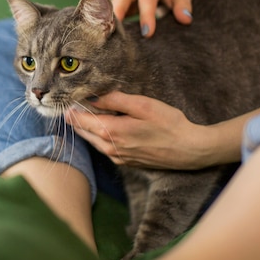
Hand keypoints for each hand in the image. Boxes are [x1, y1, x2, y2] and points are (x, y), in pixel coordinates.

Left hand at [66, 92, 213, 169]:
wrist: (189, 150)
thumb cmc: (169, 124)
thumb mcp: (142, 104)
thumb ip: (114, 99)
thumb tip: (92, 97)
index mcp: (111, 131)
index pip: (78, 120)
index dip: (71, 108)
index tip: (70, 97)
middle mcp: (109, 148)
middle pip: (81, 131)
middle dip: (76, 117)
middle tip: (76, 101)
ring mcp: (117, 157)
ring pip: (91, 141)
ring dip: (87, 127)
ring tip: (88, 111)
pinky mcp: (125, 162)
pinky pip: (103, 148)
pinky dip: (98, 136)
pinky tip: (106, 125)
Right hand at [112, 0, 192, 36]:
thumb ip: (184, 4)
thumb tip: (185, 19)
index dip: (146, 15)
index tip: (147, 34)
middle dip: (118, 13)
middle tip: (113, 32)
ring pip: (115, 2)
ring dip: (109, 17)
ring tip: (107, 35)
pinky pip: (113, 8)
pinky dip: (110, 19)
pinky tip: (108, 34)